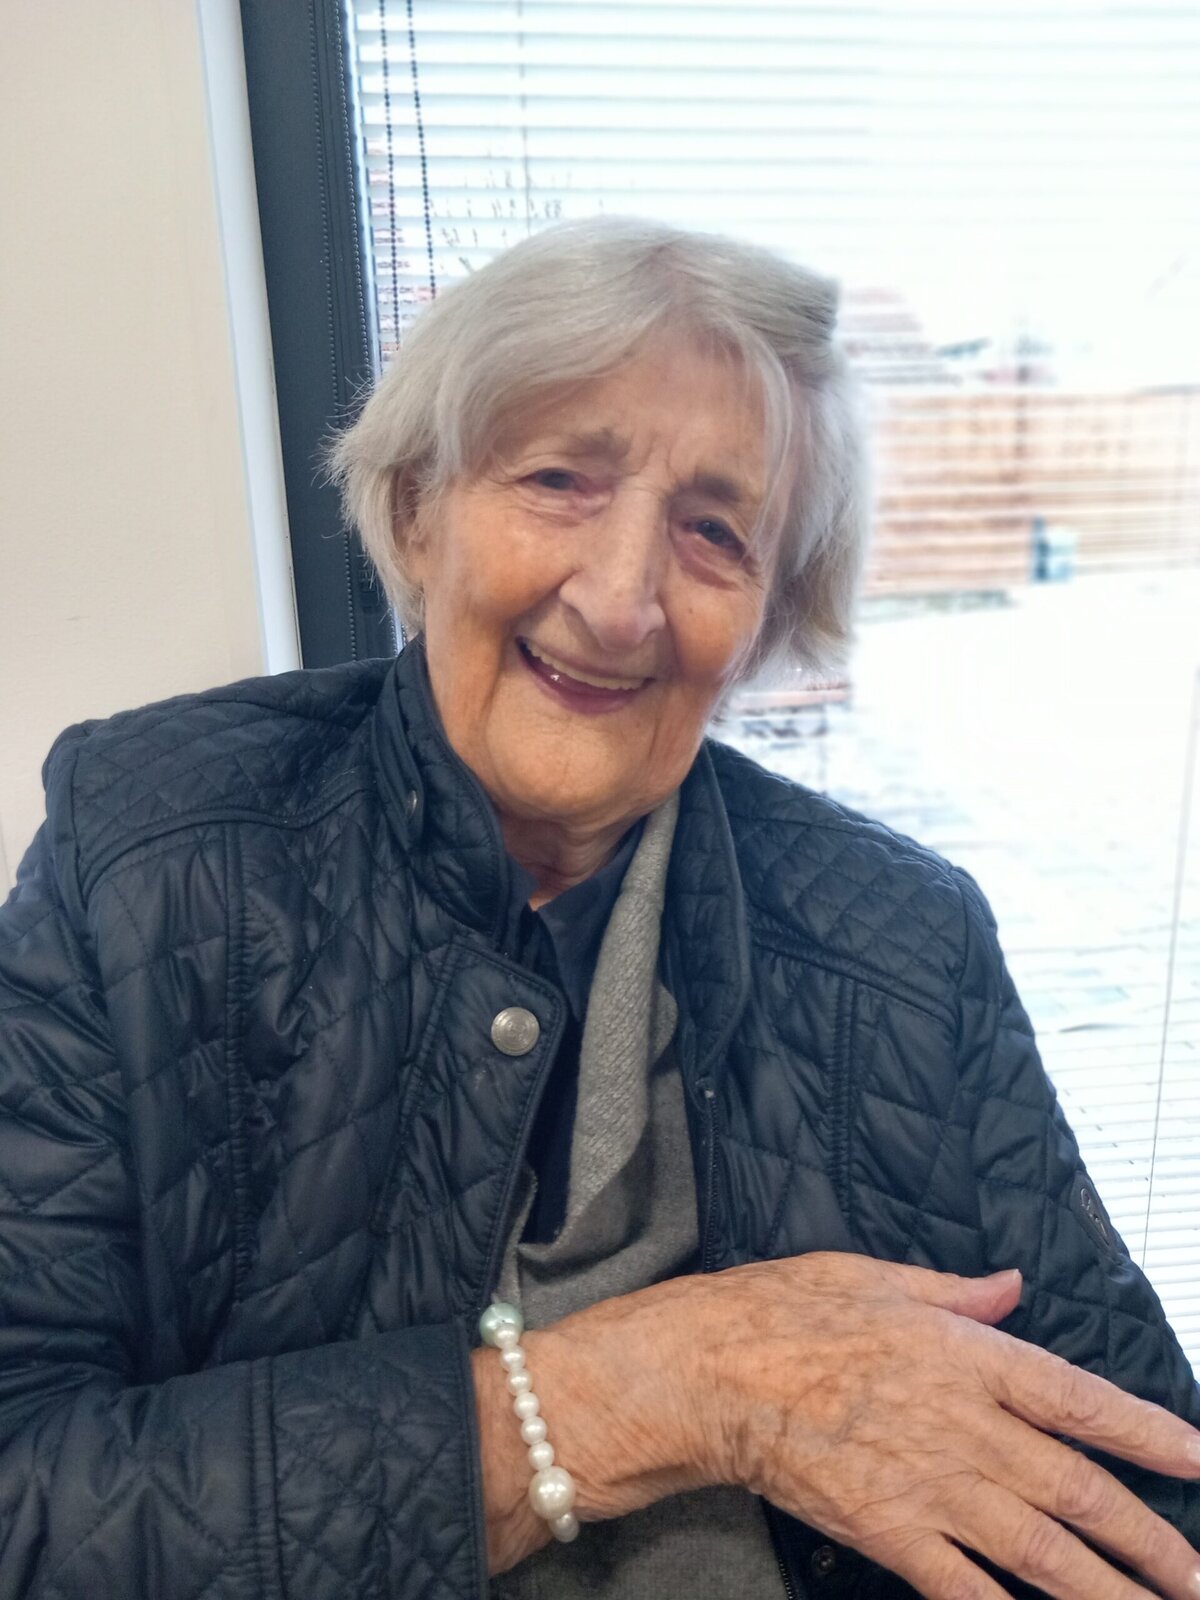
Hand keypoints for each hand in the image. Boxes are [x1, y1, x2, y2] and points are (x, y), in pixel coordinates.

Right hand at [694, 1253, 1199, 1599]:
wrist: (713, 1369)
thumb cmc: (787, 1309)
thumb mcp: (876, 1277)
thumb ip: (956, 1291)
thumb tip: (1013, 1286)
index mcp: (967, 1355)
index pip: (1080, 1401)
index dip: (1149, 1434)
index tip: (1199, 1460)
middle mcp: (965, 1426)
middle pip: (1078, 1492)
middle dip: (1150, 1541)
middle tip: (1199, 1577)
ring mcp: (931, 1486)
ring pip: (1042, 1552)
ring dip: (1108, 1591)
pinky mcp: (890, 1533)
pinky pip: (966, 1589)